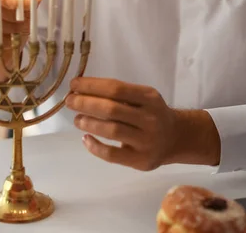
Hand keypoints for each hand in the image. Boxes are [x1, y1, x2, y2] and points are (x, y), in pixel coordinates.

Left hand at [66, 77, 220, 169]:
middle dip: (86, 103)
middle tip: (70, 101)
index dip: (92, 86)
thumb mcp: (144, 97)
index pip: (116, 88)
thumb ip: (120, 94)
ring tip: (77, 119)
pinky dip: (95, 146)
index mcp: (149, 97)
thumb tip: (82, 90)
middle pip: (112, 109)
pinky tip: (86, 139)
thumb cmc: (152, 113)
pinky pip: (112, 155)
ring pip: (112, 130)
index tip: (74, 85)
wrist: (176, 138)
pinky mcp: (141, 161)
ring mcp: (146, 141)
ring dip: (89, 123)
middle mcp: (150, 118)